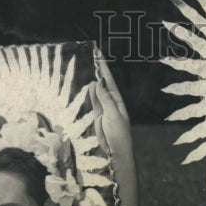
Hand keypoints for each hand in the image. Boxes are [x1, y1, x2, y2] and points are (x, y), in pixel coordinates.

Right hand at [91, 51, 133, 168]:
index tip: (98, 54)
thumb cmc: (118, 134)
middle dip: (98, 71)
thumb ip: (105, 98)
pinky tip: (86, 85)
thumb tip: (98, 81)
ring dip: (92, 81)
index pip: (109, 80)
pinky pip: (92, 102)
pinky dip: (89, 94)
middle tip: (91, 56)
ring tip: (87, 66)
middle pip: (102, 84)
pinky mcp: (96, 117)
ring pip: (96, 92)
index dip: (104, 67)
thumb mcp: (112, 114)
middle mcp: (110, 103)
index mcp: (117, 100)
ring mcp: (103, 109)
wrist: (116, 152)